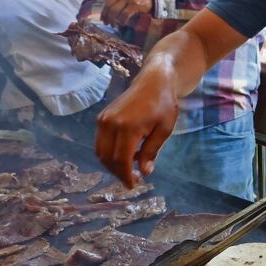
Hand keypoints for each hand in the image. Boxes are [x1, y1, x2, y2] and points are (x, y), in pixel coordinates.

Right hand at [95, 68, 180, 186]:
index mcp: (128, 127)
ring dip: (112, 164)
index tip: (133, 185)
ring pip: (101, 152)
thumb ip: (152, 151)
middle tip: (133, 179)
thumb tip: (144, 172)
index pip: (121, 160)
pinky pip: (101, 142)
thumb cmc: (163, 103)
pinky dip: (109, 153)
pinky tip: (125, 155)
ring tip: (129, 169)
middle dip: (118, 172)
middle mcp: (111, 123)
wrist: (154, 80)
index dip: (126, 176)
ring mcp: (104, 120)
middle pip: (108, 158)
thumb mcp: (164, 129)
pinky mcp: (102, 117)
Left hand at [101, 0, 153, 26]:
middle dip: (107, 17)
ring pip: (115, 11)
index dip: (104, 11)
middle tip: (107, 23)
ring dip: (113, 20)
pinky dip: (122, 21)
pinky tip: (122, 24)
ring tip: (114, 25)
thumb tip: (108, 11)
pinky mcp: (135, 5)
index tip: (103, 18)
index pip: (107, 1)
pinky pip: (124, 15)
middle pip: (110, 7)